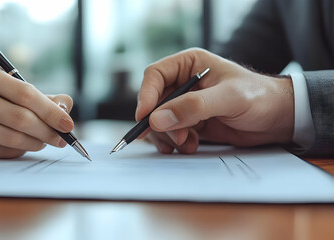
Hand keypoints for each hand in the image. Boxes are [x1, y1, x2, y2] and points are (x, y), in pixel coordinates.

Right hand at [0, 68, 73, 157]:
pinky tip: (26, 146)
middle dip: (46, 131)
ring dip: (35, 143)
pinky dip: (20, 151)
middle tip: (61, 140)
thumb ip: (49, 99)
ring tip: (45, 142)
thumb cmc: (5, 105)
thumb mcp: (25, 96)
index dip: (50, 111)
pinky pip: (1, 151)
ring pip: (12, 137)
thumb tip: (65, 107)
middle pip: (20, 117)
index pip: (26, 93)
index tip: (68, 125)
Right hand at [136, 48, 293, 153]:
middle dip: (160, 122)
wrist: (278, 119)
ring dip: (168, 136)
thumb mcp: (228, 98)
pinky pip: (170, 134)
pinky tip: (191, 146)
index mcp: (189, 65)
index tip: (144, 117)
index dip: (146, 96)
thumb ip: (193, 107)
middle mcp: (183, 83)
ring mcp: (185, 105)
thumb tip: (157, 118)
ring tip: (187, 143)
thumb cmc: (259, 97)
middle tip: (177, 137)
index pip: (155, 76)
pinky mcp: (190, 123)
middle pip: (154, 102)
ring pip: (159, 121)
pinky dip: (175, 143)